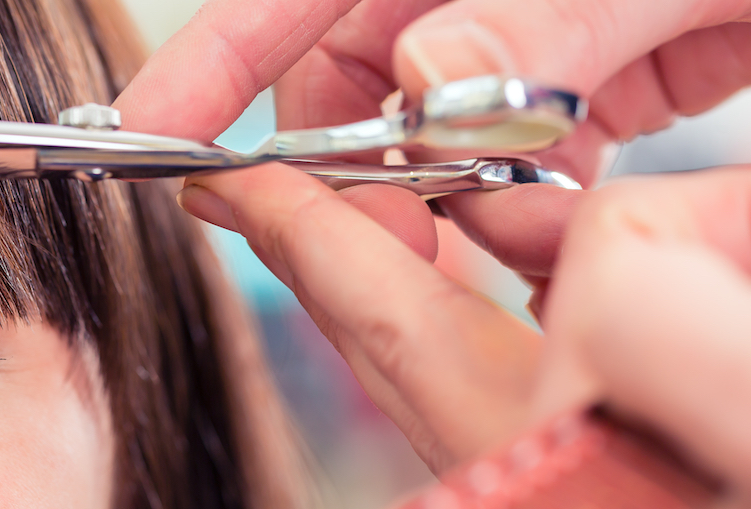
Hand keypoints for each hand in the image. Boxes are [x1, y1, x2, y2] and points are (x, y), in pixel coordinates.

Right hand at [117, 0, 750, 271]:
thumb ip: (547, 9)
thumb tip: (417, 78)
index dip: (210, 66)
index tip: (149, 142)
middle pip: (355, 74)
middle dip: (355, 166)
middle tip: (392, 243)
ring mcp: (538, 18)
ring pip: (433, 124)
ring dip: (441, 191)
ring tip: (488, 232)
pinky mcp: (601, 67)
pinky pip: (518, 142)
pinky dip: (517, 192)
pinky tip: (547, 214)